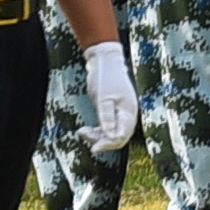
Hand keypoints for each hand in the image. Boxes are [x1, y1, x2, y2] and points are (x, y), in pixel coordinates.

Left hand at [81, 38, 139, 152]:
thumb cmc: (105, 78)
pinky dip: (96, 131)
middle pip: (118, 137)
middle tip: (86, 139)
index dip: (109, 144)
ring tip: (81, 132)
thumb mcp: (104, 98)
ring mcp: (119, 113)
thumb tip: (111, 137)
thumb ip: (107, 118)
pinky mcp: (110, 111)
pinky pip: (106, 127)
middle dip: (102, 141)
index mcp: (128, 112)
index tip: (94, 148)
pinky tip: (84, 130)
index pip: (122, 135)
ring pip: (111, 133)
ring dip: (97, 136)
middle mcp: (126, 114)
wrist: (104, 61)